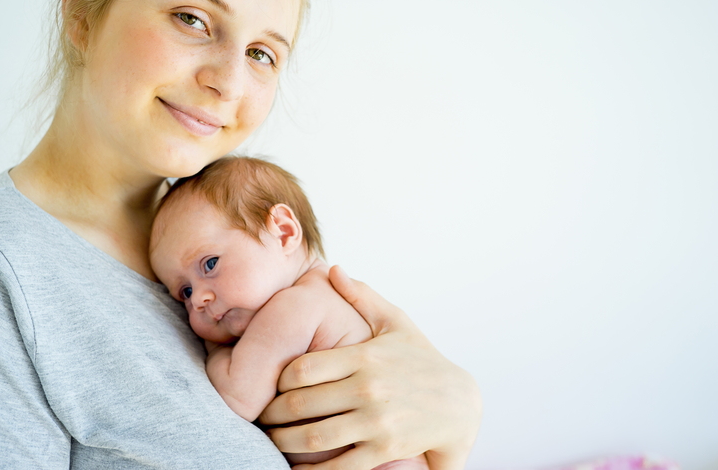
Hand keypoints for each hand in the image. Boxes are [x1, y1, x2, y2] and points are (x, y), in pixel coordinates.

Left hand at [259, 266, 481, 469]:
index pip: (303, 367)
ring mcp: (376, 422)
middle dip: (272, 412)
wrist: (460, 404)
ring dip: (283, 442)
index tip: (270, 383)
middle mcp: (367, 388)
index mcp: (364, 356)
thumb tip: (333, 269)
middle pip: (301, 403)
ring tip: (271, 440)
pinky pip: (339, 467)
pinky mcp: (383, 449)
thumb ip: (362, 297)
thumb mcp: (396, 322)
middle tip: (259, 415)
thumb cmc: (422, 359)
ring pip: (314, 436)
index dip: (278, 378)